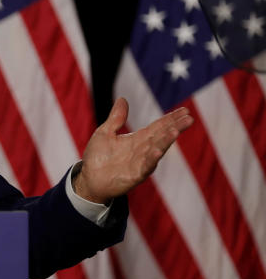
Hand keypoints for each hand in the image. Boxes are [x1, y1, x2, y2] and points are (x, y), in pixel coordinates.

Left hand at [73, 97, 193, 203]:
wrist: (89, 180)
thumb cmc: (98, 157)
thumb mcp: (105, 133)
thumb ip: (116, 118)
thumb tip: (123, 99)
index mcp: (138, 139)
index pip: (158, 126)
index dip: (170, 119)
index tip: (185, 111)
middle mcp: (143, 150)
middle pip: (162, 136)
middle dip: (175, 127)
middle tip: (189, 118)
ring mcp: (141, 162)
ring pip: (156, 150)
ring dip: (166, 141)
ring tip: (175, 131)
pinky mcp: (135, 175)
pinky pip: (145, 167)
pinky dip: (151, 159)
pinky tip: (157, 152)